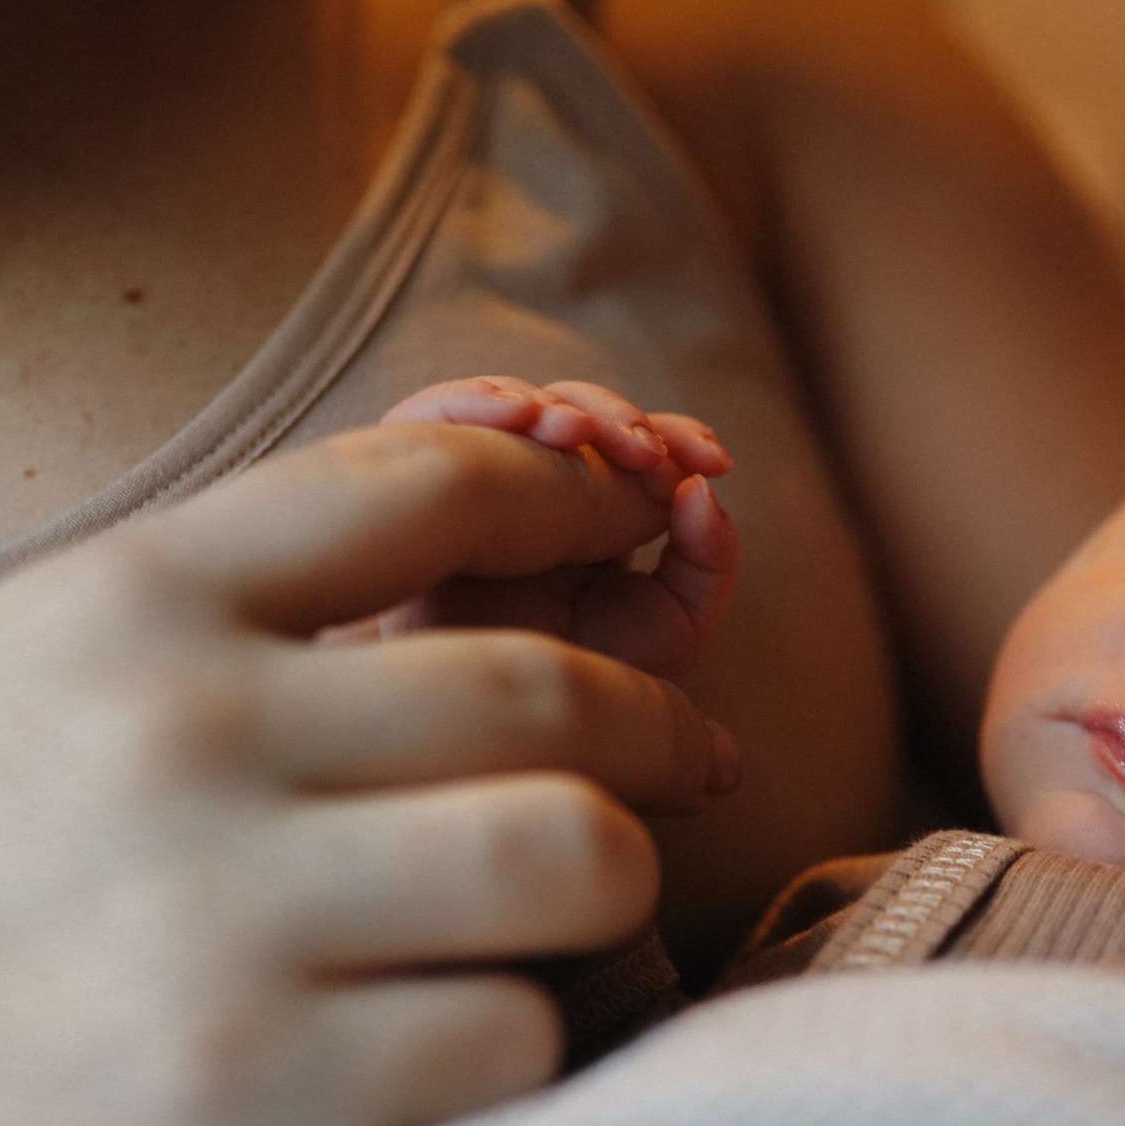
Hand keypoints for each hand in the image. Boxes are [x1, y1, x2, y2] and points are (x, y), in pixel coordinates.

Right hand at [0, 422, 730, 1125]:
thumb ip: (199, 638)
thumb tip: (434, 598)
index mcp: (121, 608)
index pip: (428, 490)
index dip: (579, 492)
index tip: (648, 517)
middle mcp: (188, 736)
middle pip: (551, 692)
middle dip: (658, 727)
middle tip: (692, 759)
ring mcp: (224, 919)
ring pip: (579, 859)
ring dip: (609, 890)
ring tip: (577, 921)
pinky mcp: (247, 1099)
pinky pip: (514, 1041)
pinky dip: (521, 1050)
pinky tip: (462, 1058)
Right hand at [370, 378, 741, 681]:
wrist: (480, 725)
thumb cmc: (572, 677)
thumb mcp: (673, 626)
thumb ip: (709, 562)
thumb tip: (702, 488)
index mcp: (595, 509)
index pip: (635, 443)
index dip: (676, 435)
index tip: (712, 458)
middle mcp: (532, 481)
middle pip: (577, 407)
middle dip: (620, 415)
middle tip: (646, 451)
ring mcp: (472, 473)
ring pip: (514, 401)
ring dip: (558, 406)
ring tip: (581, 434)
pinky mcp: (411, 472)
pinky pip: (433, 412)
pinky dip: (476, 401)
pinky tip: (519, 417)